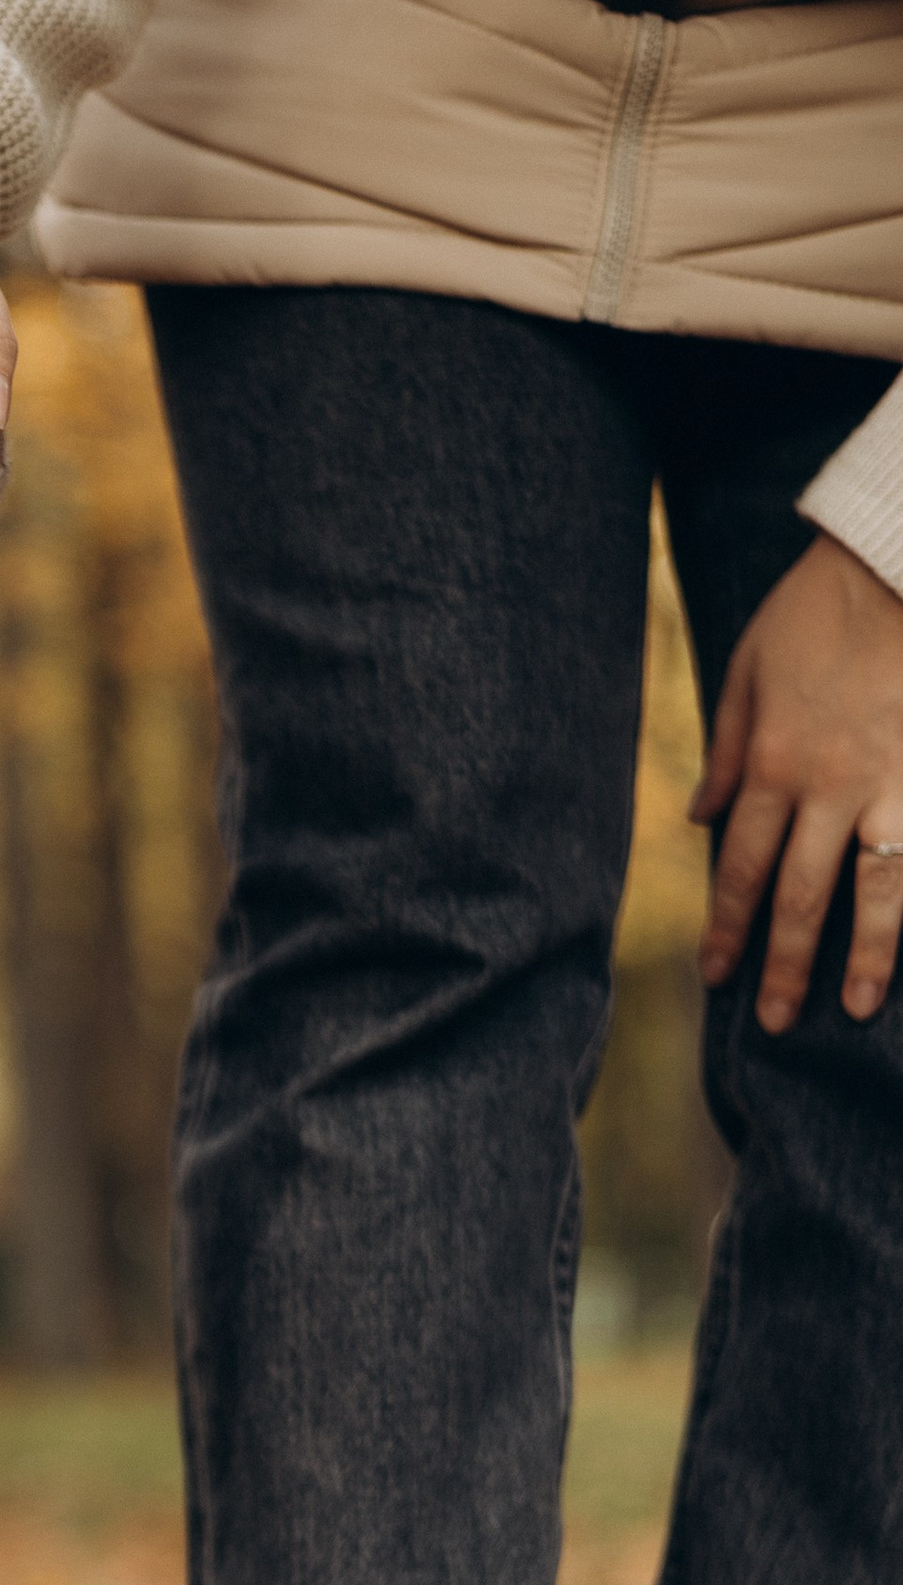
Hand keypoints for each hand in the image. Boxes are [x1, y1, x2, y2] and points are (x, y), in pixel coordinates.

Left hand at [696, 532, 902, 1030]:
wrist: (896, 560)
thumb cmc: (819, 605)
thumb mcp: (748, 666)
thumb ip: (725, 748)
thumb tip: (701, 816)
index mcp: (773, 763)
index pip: (741, 867)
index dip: (729, 927)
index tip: (719, 975)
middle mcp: (829, 786)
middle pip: (800, 895)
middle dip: (785, 964)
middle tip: (776, 1023)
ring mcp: (892, 784)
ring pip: (877, 889)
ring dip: (868, 955)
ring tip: (859, 1007)